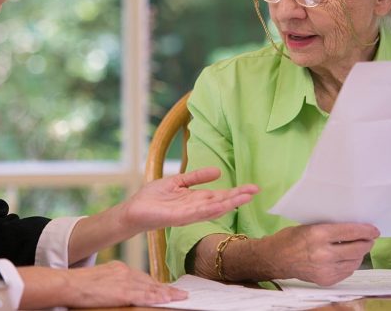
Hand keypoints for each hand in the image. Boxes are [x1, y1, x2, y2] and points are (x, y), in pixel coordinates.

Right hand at [62, 261, 186, 307]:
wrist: (68, 284)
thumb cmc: (78, 285)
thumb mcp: (99, 280)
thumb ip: (112, 284)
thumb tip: (120, 292)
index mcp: (118, 268)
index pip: (142, 277)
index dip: (156, 284)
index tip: (167, 288)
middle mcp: (124, 271)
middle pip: (149, 281)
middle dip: (165, 289)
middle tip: (180, 293)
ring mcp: (124, 281)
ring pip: (151, 288)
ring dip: (167, 293)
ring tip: (181, 297)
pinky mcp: (122, 291)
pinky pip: (145, 295)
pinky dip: (158, 297)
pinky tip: (168, 299)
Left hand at [121, 167, 258, 232]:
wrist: (134, 209)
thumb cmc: (153, 197)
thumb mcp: (178, 181)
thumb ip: (196, 177)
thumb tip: (218, 171)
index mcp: (196, 199)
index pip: (221, 196)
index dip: (237, 192)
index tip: (253, 188)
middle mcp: (196, 208)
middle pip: (221, 202)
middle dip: (238, 197)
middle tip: (256, 191)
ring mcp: (189, 214)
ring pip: (213, 209)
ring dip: (229, 203)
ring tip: (245, 197)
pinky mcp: (178, 218)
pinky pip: (196, 213)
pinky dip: (209, 209)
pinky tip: (221, 205)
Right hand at [263, 223, 378, 285]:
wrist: (276, 258)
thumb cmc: (292, 238)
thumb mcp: (310, 226)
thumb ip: (331, 228)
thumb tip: (353, 229)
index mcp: (319, 235)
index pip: (350, 232)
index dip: (366, 230)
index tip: (374, 230)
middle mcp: (324, 253)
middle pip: (357, 248)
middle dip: (367, 242)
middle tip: (369, 238)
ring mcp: (325, 269)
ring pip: (354, 262)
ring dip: (360, 254)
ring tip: (359, 247)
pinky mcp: (326, 280)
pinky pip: (347, 272)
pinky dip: (350, 264)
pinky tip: (348, 258)